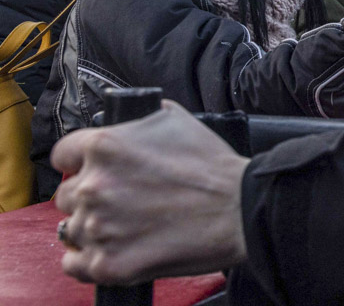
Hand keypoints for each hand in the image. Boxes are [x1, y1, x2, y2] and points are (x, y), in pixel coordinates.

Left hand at [51, 101, 248, 284]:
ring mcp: (98, 227)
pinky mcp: (106, 264)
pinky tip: (116, 248)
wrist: (240, 210)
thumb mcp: (175, 118)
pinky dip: (91, 259)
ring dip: (94, 227)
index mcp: (105, 147)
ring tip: (126, 226)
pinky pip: (75, 264)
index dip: (80, 162)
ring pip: (71, 229)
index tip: (92, 170)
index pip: (62, 155)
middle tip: (124, 200)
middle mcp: (93, 186)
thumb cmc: (213, 168)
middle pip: (66, 195)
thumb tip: (122, 122)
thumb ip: (135, 120)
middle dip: (91, 196)